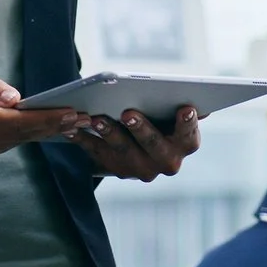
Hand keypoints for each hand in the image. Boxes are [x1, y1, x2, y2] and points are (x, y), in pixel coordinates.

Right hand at [0, 46, 79, 163]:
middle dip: (50, 127)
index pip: (16, 121)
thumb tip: (17, 99)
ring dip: (37, 134)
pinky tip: (37, 128)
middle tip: (82, 119)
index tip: (72, 113)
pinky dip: (17, 137)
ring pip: (8, 143)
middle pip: (16, 136)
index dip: (47, 118)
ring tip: (67, 123)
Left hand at [67, 105, 199, 180]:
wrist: (143, 142)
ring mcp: (141, 169)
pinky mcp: (117, 169)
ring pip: (124, 153)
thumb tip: (193, 97)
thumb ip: (180, 104)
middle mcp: (167, 162)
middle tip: (128, 113)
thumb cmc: (163, 116)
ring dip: (110, 134)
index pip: (189, 135)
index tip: (185, 108)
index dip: (187, 124)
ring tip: (96, 119)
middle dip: (141, 129)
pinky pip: (98, 154)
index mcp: (185, 144)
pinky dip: (84, 140)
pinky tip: (73, 127)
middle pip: (154, 145)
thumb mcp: (174, 112)